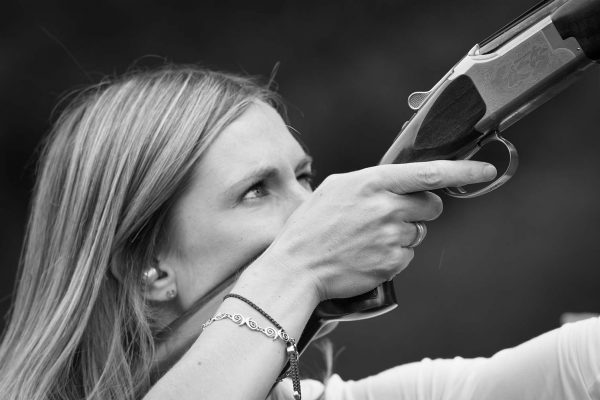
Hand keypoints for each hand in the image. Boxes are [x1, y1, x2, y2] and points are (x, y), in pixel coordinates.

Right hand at [261, 160, 496, 301]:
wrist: (297, 266)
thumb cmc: (311, 225)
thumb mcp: (336, 188)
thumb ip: (372, 180)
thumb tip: (399, 181)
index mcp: (374, 182)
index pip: (430, 173)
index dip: (464, 171)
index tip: (486, 171)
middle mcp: (387, 207)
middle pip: (431, 205)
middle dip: (422, 209)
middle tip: (393, 215)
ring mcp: (391, 237)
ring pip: (418, 232)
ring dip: (402, 233)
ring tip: (368, 238)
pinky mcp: (391, 263)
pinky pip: (407, 255)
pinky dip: (393, 254)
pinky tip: (367, 254)